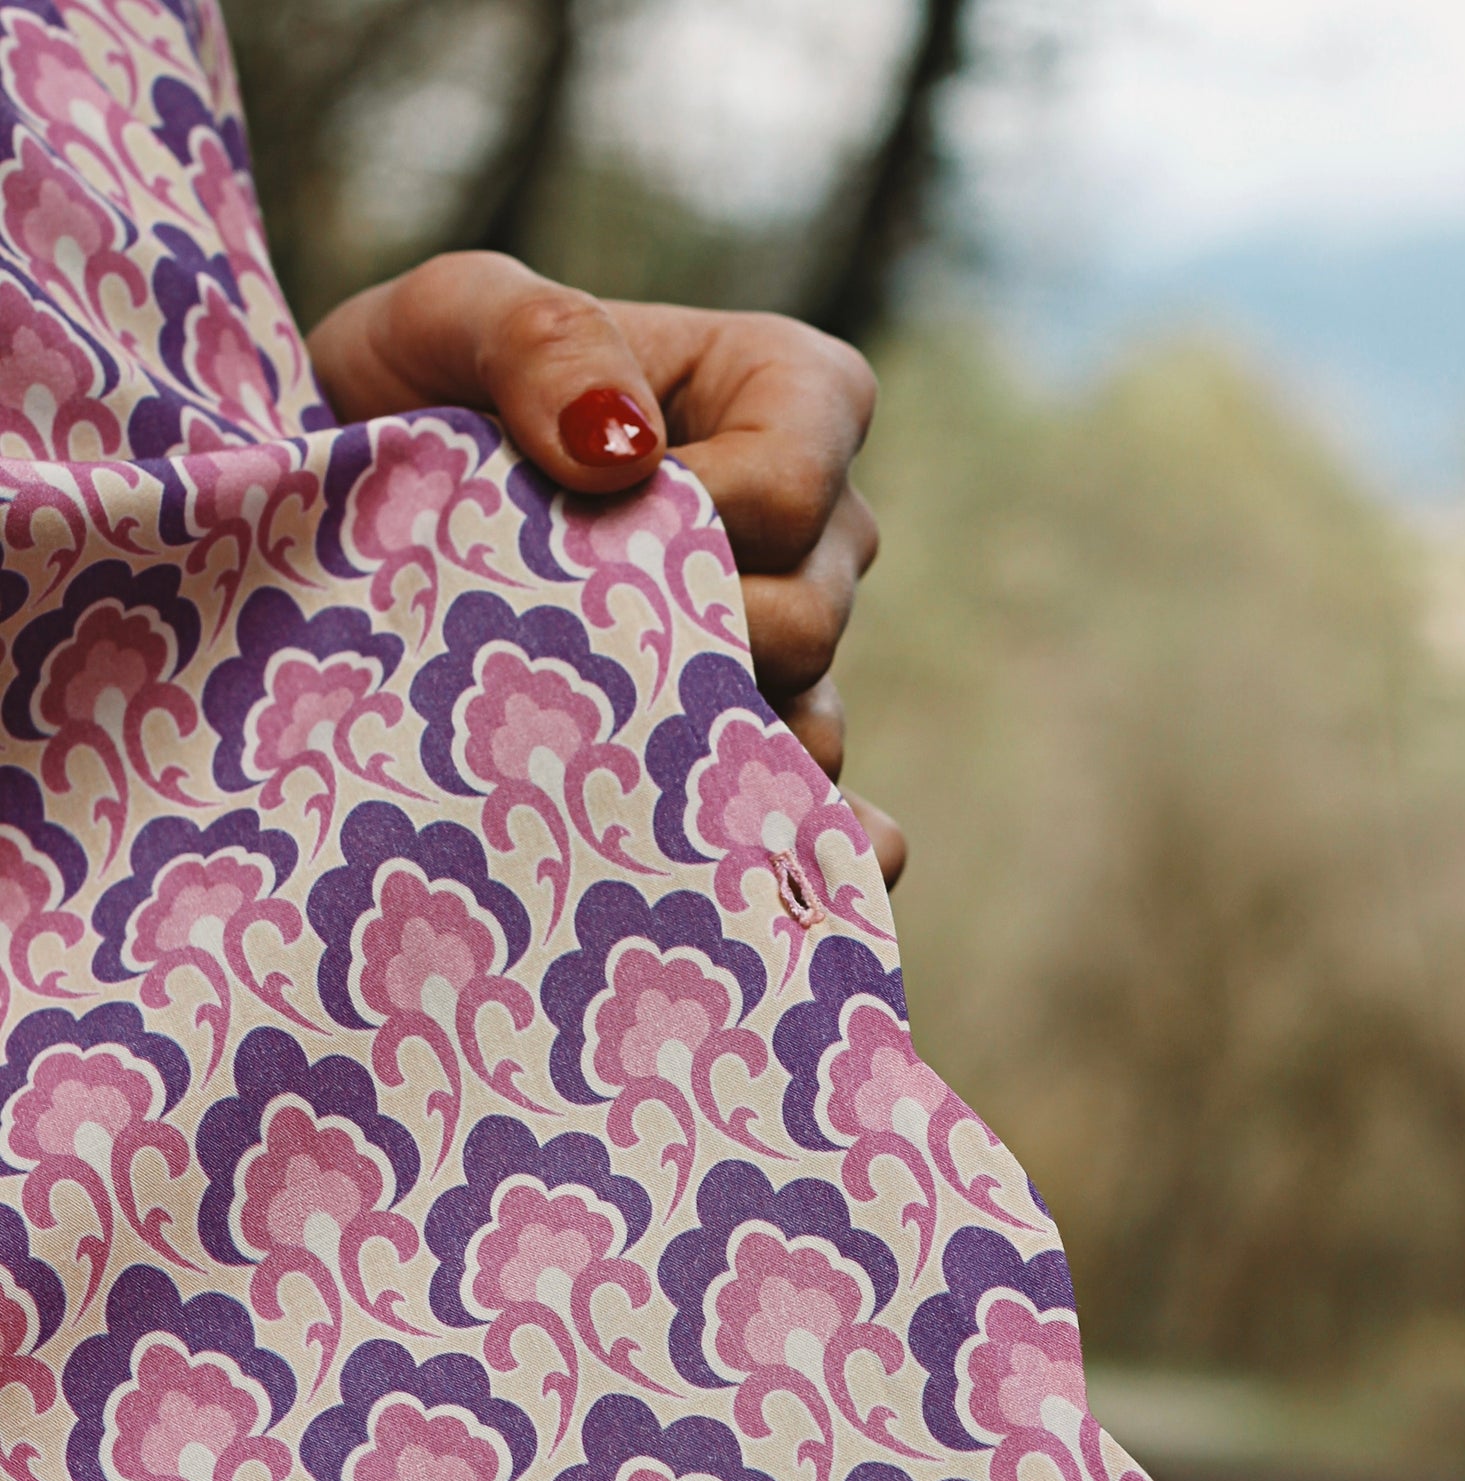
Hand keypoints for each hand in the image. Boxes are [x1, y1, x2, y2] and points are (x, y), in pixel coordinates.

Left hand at [307, 253, 904, 885]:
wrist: (343, 548)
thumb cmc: (409, 406)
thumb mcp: (445, 322)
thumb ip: (537, 336)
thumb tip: (621, 449)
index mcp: (783, 396)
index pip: (804, 475)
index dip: (710, 511)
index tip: (589, 515)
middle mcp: (816, 536)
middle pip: (806, 617)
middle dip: (683, 637)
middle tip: (557, 636)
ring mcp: (796, 664)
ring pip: (809, 730)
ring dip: (700, 748)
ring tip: (583, 738)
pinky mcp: (757, 768)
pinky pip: (835, 833)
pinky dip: (811, 859)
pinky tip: (756, 888)